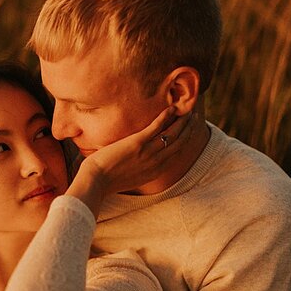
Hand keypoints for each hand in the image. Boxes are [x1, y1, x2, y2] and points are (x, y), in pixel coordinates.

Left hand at [67, 105, 196, 214]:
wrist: (96, 182)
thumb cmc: (108, 181)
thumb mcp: (132, 178)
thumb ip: (141, 169)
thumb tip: (140, 161)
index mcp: (157, 171)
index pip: (177, 153)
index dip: (187, 140)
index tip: (190, 130)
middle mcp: (157, 162)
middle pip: (180, 142)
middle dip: (190, 128)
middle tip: (194, 116)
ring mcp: (149, 153)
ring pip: (173, 133)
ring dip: (183, 120)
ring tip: (187, 109)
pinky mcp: (138, 143)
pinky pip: (157, 127)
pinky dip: (167, 116)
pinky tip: (172, 108)